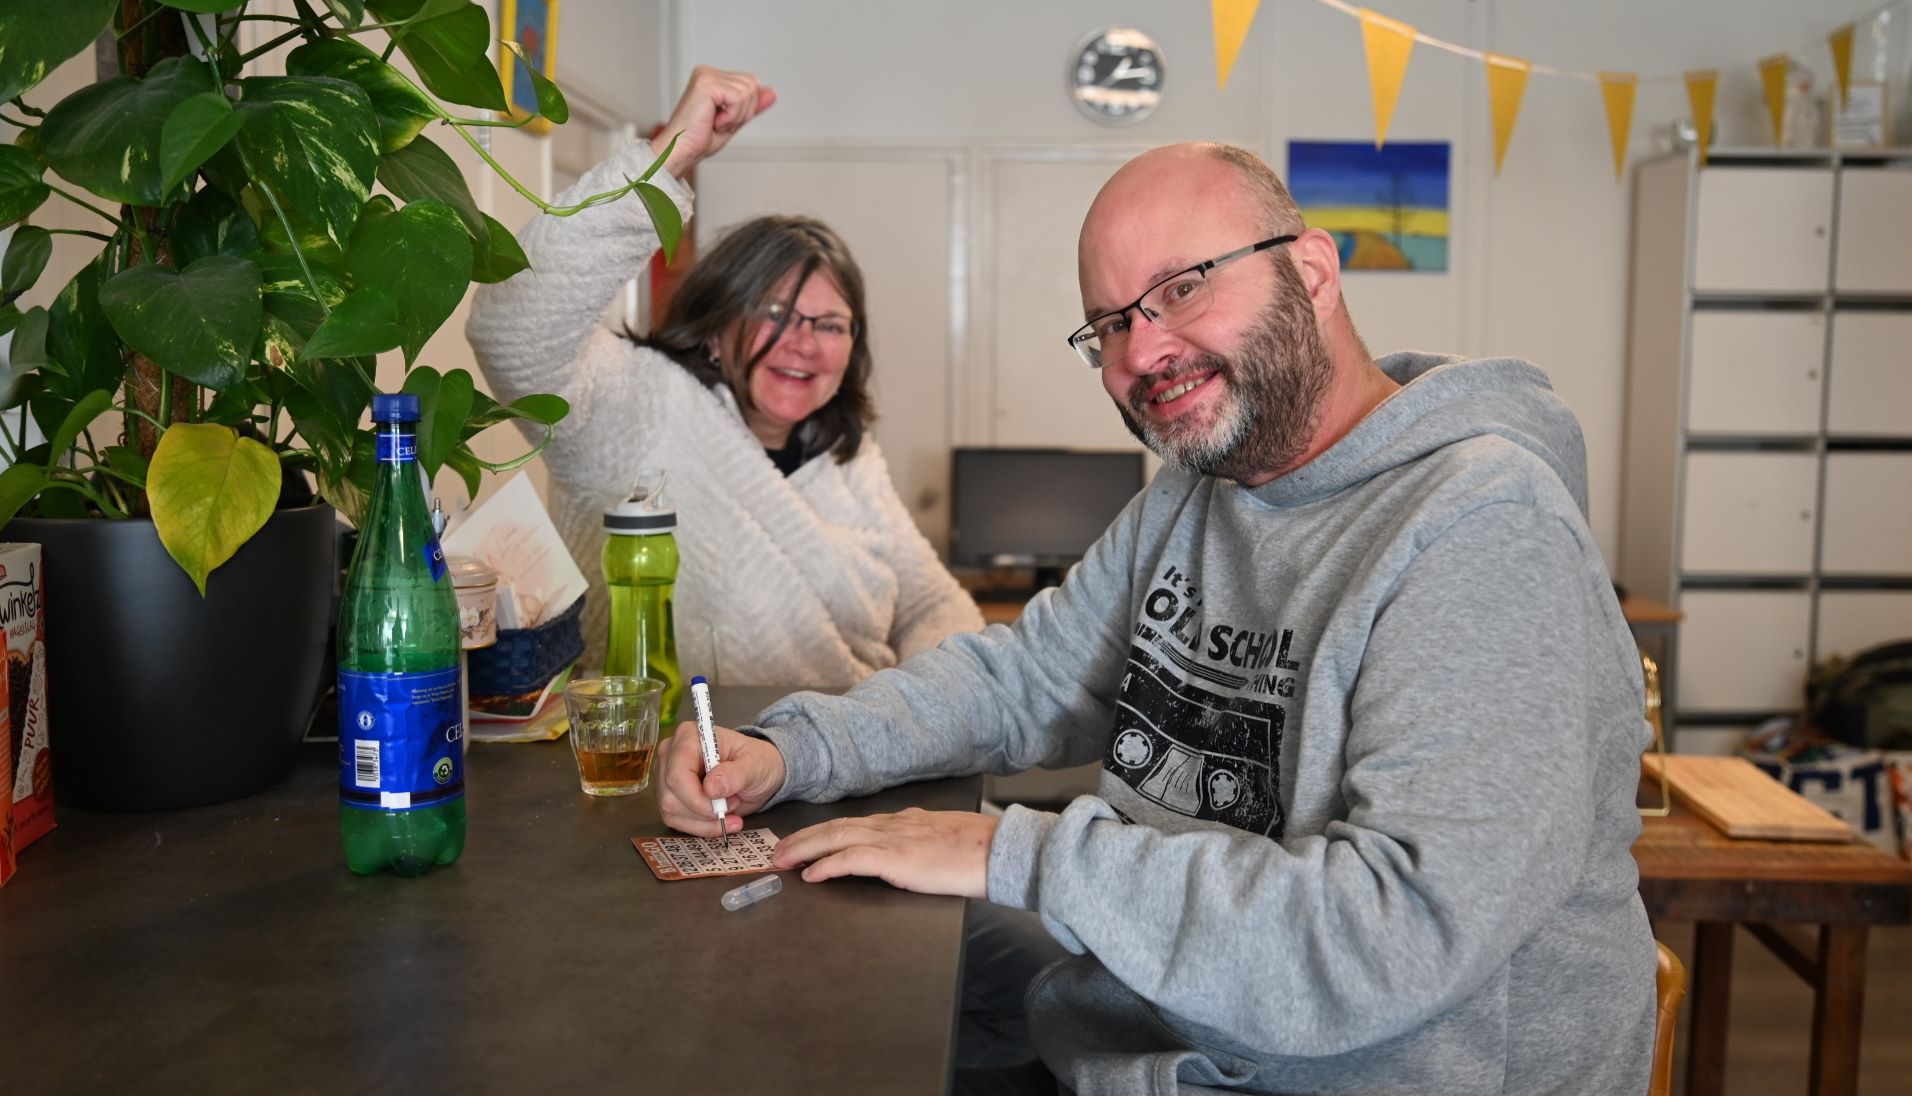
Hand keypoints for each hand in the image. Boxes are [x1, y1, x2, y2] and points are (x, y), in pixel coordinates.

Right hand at [650, 65, 777, 177]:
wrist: (680, 152)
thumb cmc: (699, 140)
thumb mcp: (734, 121)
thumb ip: (752, 105)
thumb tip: (773, 92)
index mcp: (712, 77)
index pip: (751, 84)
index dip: (746, 108)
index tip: (723, 120)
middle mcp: (707, 72)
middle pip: (752, 84)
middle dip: (743, 111)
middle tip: (720, 123)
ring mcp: (706, 76)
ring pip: (748, 91)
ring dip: (737, 115)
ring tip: (715, 122)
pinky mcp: (706, 84)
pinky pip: (739, 98)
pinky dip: (732, 116)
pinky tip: (714, 122)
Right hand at [654, 719, 785, 837]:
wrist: (757, 773)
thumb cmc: (756, 761)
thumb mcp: (756, 765)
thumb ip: (736, 774)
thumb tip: (711, 788)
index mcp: (688, 736)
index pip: (677, 773)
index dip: (696, 798)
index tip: (721, 808)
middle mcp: (671, 754)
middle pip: (670, 796)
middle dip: (703, 811)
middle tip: (732, 805)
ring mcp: (666, 776)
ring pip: (671, 811)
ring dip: (703, 821)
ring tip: (729, 809)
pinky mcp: (669, 795)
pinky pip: (675, 820)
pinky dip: (700, 827)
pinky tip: (720, 820)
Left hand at [771, 808, 996, 898]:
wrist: (999, 851)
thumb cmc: (979, 851)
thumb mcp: (942, 839)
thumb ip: (919, 842)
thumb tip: (904, 854)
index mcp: (903, 822)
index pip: (854, 823)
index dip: (824, 832)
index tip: (805, 840)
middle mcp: (893, 825)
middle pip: (836, 826)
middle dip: (804, 838)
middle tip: (780, 850)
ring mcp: (894, 840)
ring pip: (836, 838)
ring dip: (805, 849)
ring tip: (783, 860)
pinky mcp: (897, 858)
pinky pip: (851, 859)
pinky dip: (827, 865)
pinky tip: (811, 874)